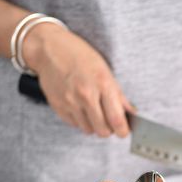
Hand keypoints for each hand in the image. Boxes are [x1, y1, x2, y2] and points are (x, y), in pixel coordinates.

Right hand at [23, 22, 134, 136]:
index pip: (116, 119)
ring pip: (89, 130)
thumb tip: (131, 113)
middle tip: (109, 122)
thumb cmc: (80, 57)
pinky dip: (80, 121)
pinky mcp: (58, 107)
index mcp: (102, 84)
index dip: (123, 131)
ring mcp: (70, 102)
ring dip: (94, 125)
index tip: (124, 131)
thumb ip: (118, 95)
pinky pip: (75, 125)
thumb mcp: (105, 70)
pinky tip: (80, 107)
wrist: (49, 49)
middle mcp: (86, 95)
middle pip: (103, 130)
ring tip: (93, 111)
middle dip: (109, 129)